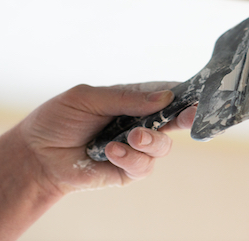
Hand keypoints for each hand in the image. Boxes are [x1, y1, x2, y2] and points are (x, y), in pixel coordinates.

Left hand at [16, 82, 195, 193]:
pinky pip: (144, 165)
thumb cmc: (59, 120)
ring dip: (150, 140)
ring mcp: (138, 147)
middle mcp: (142, 123)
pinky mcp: (130, 170)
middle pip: (177, 120)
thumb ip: (127, 98)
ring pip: (163, 145)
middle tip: (190, 116)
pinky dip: (130, 157)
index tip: (197, 94)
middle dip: (187, 118)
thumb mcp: (88, 98)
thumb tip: (165, 97)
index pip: (167, 93)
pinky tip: (111, 151)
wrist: (37, 155)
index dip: (184, 94)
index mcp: (135, 100)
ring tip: (131, 136)